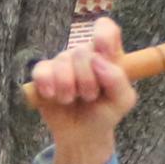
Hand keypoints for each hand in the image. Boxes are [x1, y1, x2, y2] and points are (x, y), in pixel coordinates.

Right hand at [24, 17, 135, 163]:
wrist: (83, 135)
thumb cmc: (104, 113)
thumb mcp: (123, 101)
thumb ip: (118, 80)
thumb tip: (98, 61)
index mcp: (107, 54)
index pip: (105, 28)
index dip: (103, 37)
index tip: (106, 55)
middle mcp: (84, 54)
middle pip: (82, 52)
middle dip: (87, 81)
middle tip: (90, 96)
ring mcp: (63, 62)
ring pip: (62, 62)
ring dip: (69, 88)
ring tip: (72, 100)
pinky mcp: (43, 73)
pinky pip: (41, 70)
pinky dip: (47, 85)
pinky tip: (52, 96)